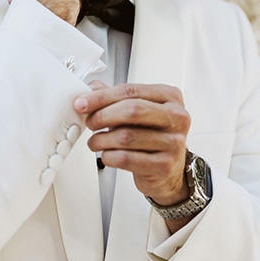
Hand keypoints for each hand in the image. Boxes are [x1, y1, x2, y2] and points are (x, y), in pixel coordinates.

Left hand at [73, 83, 190, 204]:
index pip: (131, 91)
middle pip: (132, 110)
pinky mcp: (165, 165)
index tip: (82, 102)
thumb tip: (89, 90)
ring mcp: (174, 142)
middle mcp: (177, 117)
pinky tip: (107, 155)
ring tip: (95, 141)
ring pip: (126, 136)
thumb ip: (114, 97)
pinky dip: (109, 156)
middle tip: (89, 122)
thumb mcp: (138, 111)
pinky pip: (127, 158)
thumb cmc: (152, 136)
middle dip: (102, 115)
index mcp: (170, 97)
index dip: (102, 96)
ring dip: (102, 139)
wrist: (168, 170)